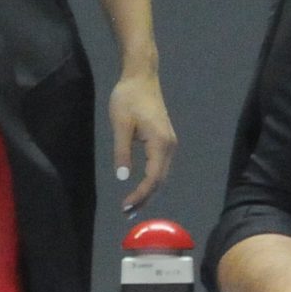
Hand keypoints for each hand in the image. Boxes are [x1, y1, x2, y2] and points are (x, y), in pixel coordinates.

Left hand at [108, 68, 177, 211]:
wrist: (141, 77)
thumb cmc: (128, 98)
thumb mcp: (120, 125)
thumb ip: (122, 152)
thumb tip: (123, 177)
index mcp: (160, 143)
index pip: (152, 177)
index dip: (140, 194)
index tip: (125, 207)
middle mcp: (169, 146)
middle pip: (160, 180)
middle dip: (145, 198)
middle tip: (127, 213)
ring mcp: (169, 143)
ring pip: (161, 174)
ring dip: (148, 191)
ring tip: (132, 205)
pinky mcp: (165, 141)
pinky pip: (160, 166)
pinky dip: (151, 180)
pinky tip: (141, 186)